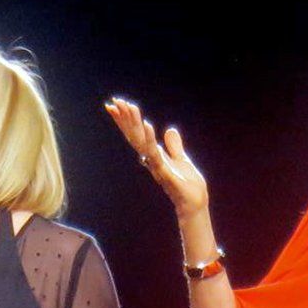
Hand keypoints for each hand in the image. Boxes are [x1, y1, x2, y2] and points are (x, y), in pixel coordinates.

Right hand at [104, 98, 208, 220]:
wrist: (194, 205)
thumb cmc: (188, 187)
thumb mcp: (182, 160)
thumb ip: (174, 146)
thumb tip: (170, 130)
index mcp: (155, 156)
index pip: (137, 135)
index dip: (127, 121)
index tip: (116, 105)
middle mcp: (151, 160)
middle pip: (134, 136)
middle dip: (124, 119)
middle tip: (113, 102)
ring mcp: (156, 166)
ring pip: (141, 142)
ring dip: (134, 124)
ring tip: (129, 107)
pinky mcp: (165, 172)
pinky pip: (155, 154)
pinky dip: (149, 139)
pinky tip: (146, 125)